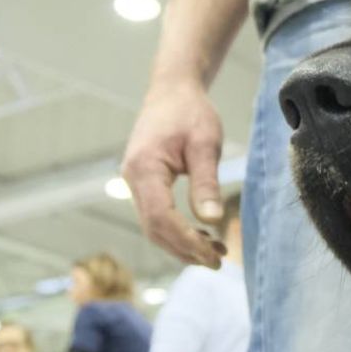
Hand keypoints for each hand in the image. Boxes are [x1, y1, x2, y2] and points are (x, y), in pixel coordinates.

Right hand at [122, 76, 227, 267]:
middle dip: (184, 250)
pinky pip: (156, 215)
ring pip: (153, 226)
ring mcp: (134, 182)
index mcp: (144, 168)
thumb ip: (206, 183)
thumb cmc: (190, 112)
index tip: (213, 254)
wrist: (172, 90)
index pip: (160, 217)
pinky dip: (177, 230)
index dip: (185, 240)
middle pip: (153, 229)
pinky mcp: (143, 184)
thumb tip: (211, 221)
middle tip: (218, 261)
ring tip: (215, 252)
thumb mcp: (205, 144)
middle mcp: (132, 178)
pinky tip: (202, 236)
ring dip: (182, 244)